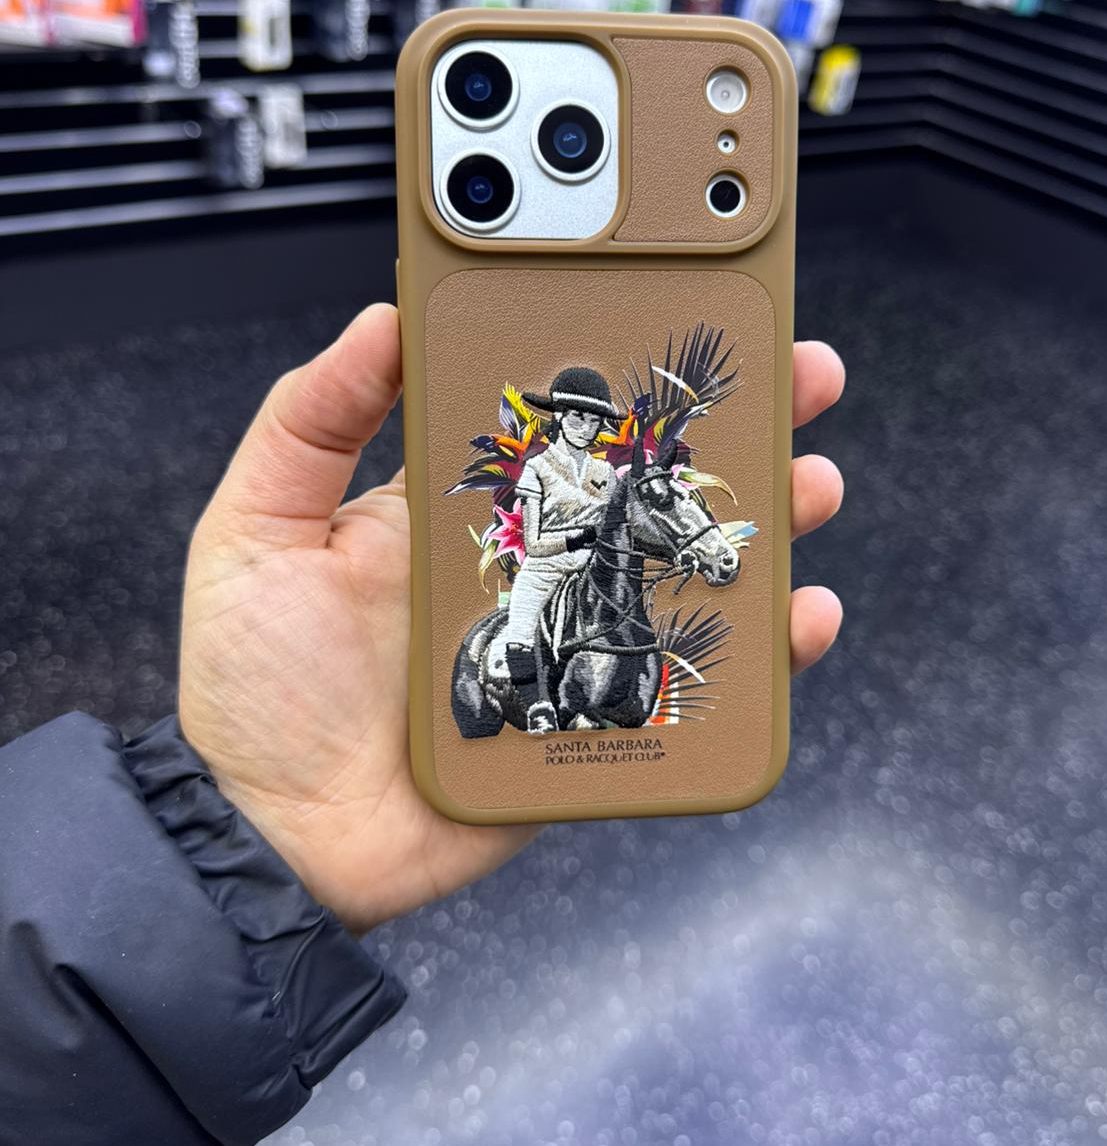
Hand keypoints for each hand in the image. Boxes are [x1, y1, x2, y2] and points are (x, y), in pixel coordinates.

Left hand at [179, 305, 844, 934]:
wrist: (275, 835)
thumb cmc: (255, 684)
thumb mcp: (256, 529)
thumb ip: (310, 421)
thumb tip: (381, 316)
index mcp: (462, 506)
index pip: (563, 419)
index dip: (630, 366)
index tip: (691, 311)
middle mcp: (531, 562)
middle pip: (650, 483)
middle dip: (735, 427)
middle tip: (801, 376)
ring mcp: (571, 637)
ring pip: (688, 567)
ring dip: (764, 521)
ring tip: (812, 482)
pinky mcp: (595, 716)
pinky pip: (690, 674)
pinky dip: (763, 649)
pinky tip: (800, 614)